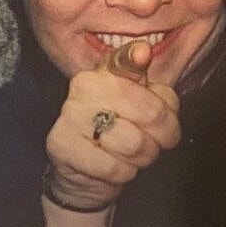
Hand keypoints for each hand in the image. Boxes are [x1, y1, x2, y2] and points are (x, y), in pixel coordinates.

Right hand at [44, 40, 179, 210]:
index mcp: (105, 72)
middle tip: (158, 141)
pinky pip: (114, 167)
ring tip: (134, 155)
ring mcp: (69, 114)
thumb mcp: (143, 110)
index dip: (134, 58)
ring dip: (144, 157)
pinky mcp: (61, 144)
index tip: (143, 53)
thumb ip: (156, 90)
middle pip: (150, 111)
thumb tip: (143, 54)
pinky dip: (123, 173)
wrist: (84, 173)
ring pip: (134, 143)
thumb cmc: (121, 135)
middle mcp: (84, 86)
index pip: (123, 61)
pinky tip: (114, 167)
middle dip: (164, 135)